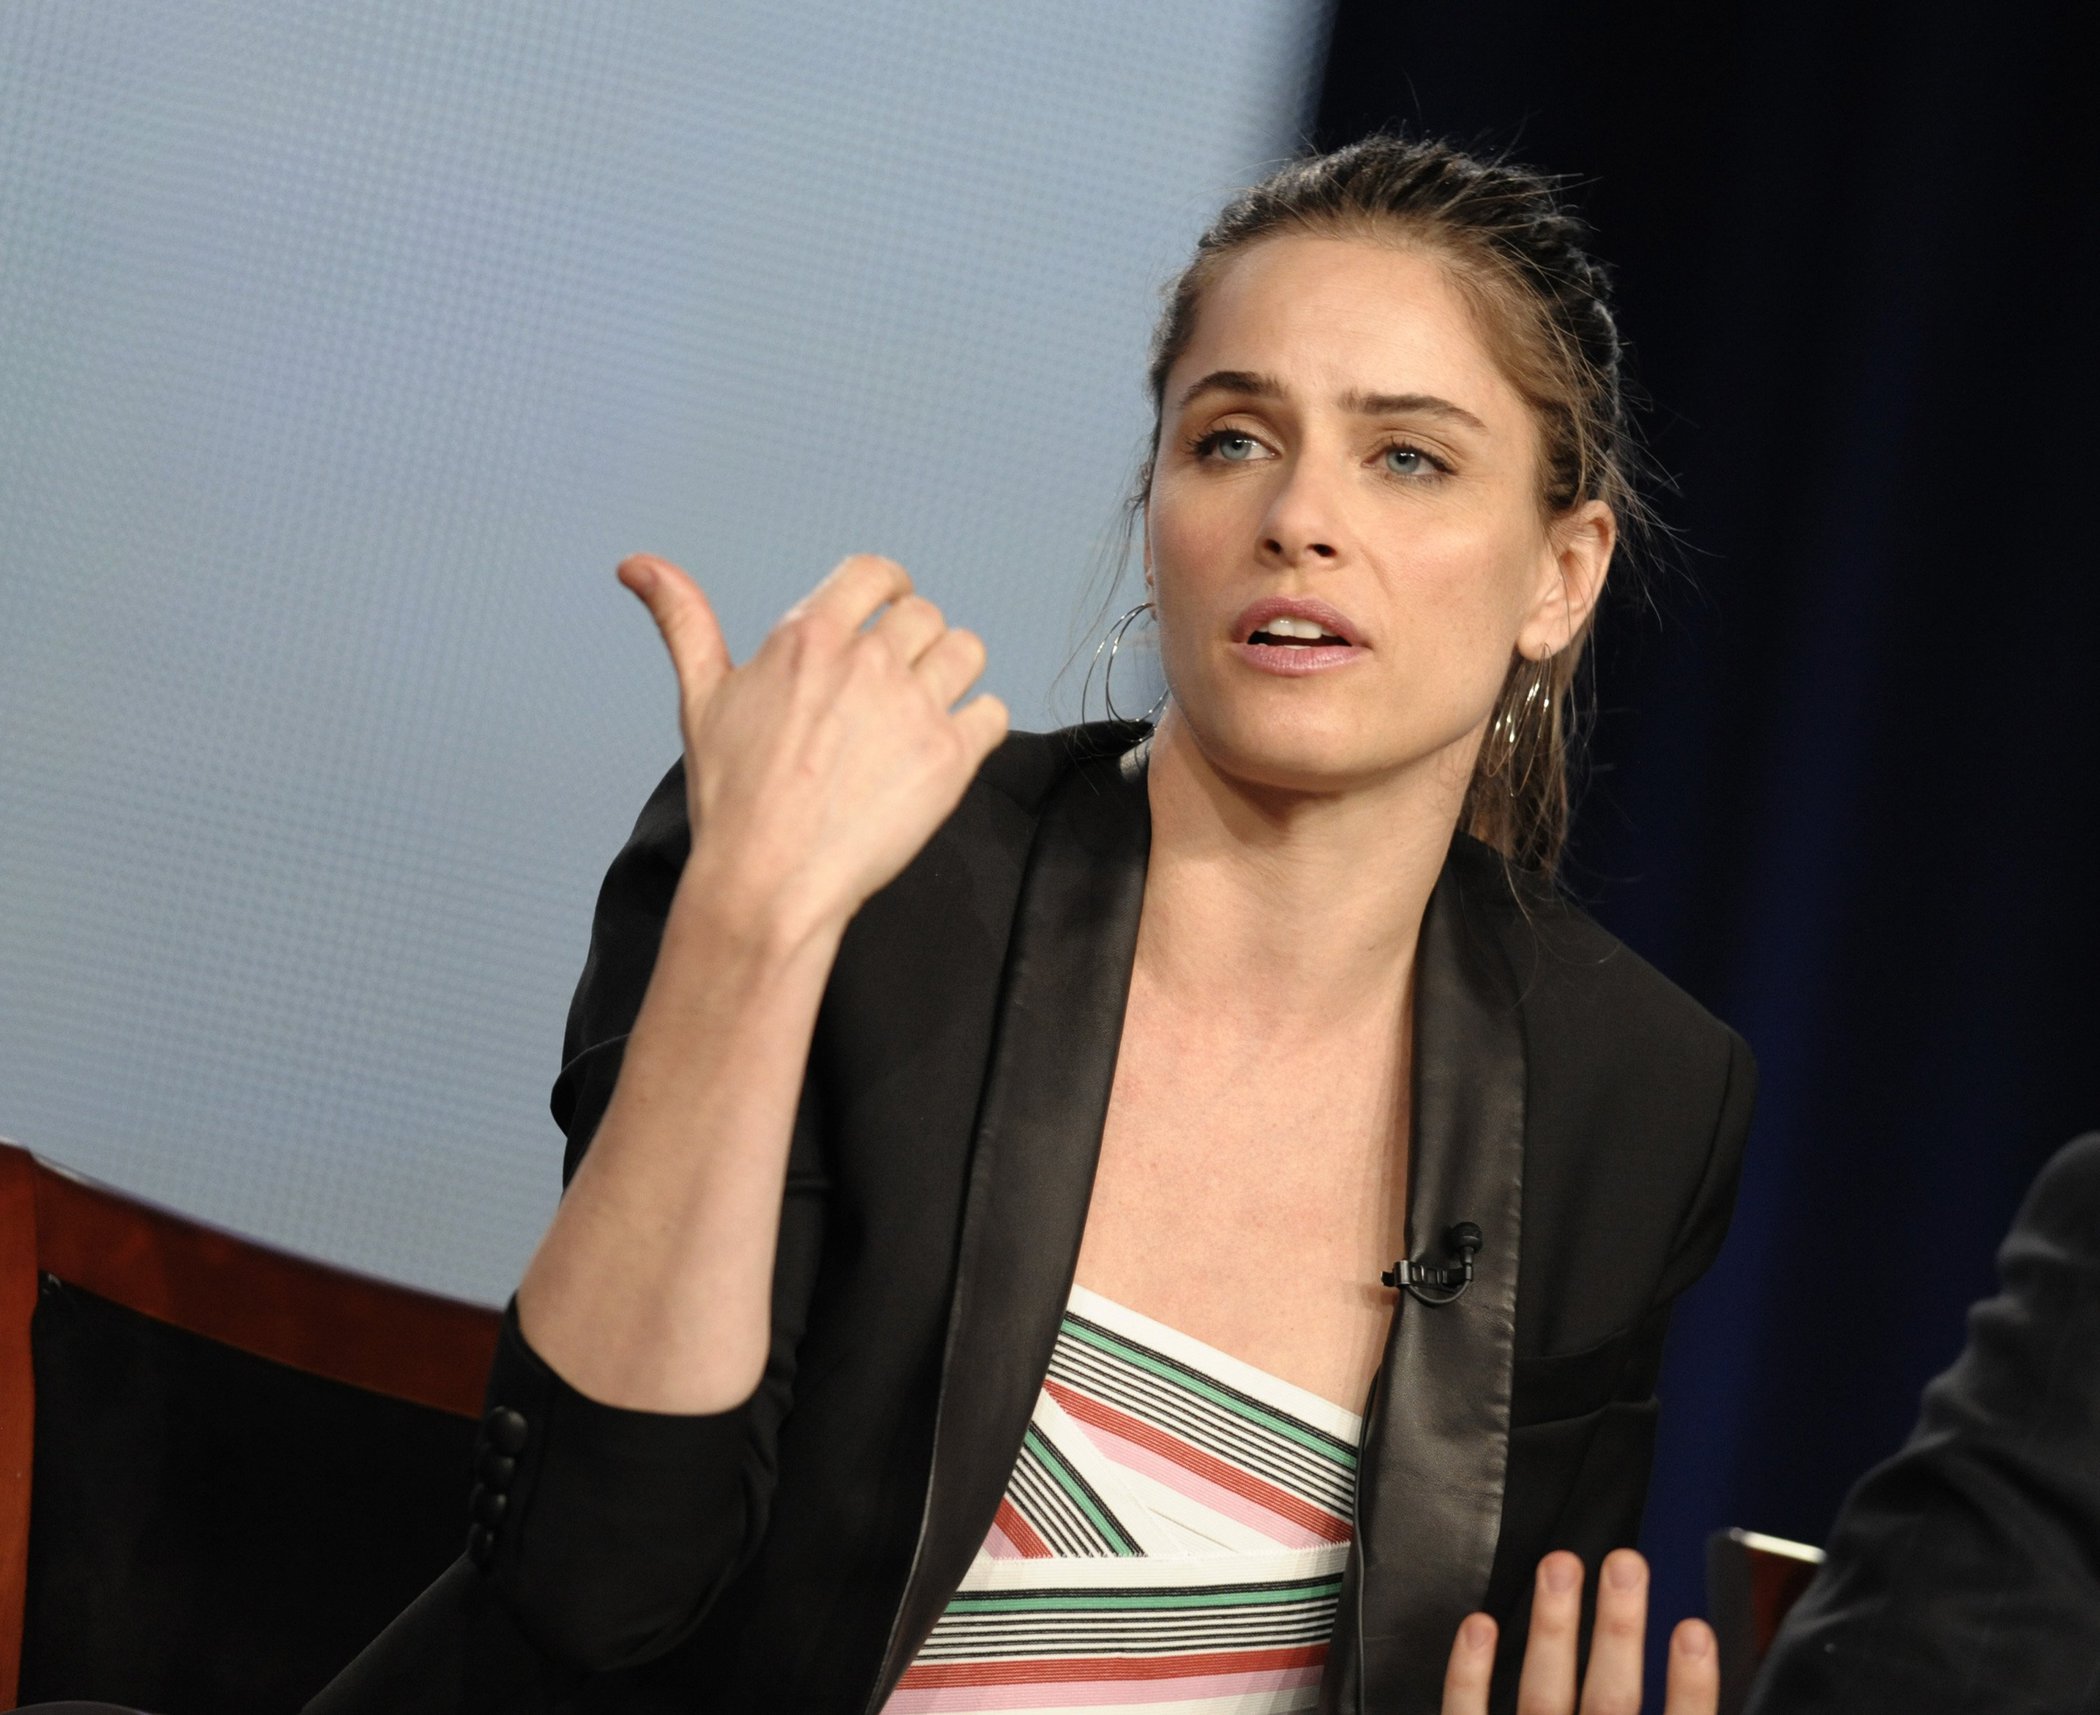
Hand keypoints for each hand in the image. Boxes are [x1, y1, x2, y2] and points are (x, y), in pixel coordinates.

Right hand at [617, 552, 1008, 944]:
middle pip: (924, 615)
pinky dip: (979, 724)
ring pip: (967, 652)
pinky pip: (993, 712)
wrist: (769, 881)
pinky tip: (946, 748)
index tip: (890, 607)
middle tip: (896, 684)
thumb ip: (683, 620)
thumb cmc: (732, 798)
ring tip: (925, 709)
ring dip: (953, 673)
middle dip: (915, 642)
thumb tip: (638, 565)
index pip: (874, 573)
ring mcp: (914, 707)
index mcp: (810, 637)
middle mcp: (869, 661)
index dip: (889, 586)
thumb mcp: (701, 698)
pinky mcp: (949, 757)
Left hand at [1441, 1550, 1717, 1714]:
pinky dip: (1470, 1673)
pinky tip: (1480, 1625)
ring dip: (1553, 1628)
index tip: (1696, 1629)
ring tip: (1560, 1566)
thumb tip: (1696, 1666)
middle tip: (1625, 1564)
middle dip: (1618, 1630)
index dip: (1692, 1688)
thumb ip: (1675, 1713)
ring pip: (1540, 1696)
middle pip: (1610, 1702)